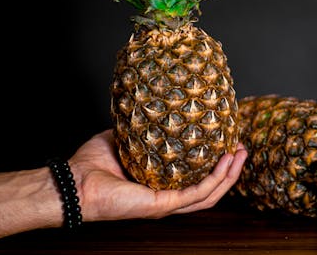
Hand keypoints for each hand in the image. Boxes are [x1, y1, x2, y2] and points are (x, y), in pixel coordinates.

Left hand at [68, 129, 247, 220]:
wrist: (74, 182)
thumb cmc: (93, 164)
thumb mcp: (125, 139)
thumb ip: (143, 130)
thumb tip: (156, 110)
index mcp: (161, 185)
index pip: (195, 178)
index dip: (215, 164)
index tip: (227, 142)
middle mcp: (168, 197)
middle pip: (210, 189)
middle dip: (230, 170)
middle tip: (242, 148)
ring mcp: (167, 204)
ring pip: (210, 194)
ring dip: (229, 175)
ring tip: (241, 154)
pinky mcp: (163, 205)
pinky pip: (197, 194)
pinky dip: (215, 179)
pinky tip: (225, 162)